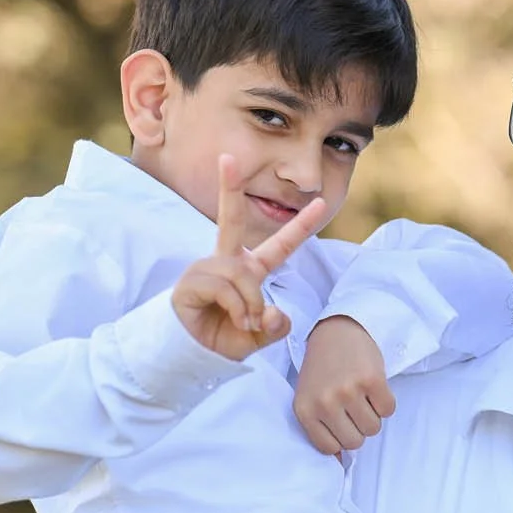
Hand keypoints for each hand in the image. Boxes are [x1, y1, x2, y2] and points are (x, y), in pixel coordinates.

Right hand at [169, 154, 329, 360]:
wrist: (193, 355)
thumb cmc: (225, 339)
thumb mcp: (260, 336)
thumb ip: (276, 327)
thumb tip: (275, 314)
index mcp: (251, 271)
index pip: (281, 246)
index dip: (301, 226)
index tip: (321, 203)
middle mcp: (228, 263)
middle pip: (231, 219)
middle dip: (229, 188)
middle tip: (227, 158)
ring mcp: (207, 269)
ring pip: (241, 274)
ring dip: (251, 302)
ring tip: (246, 322)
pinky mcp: (191, 282)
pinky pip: (225, 288)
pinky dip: (238, 308)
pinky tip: (234, 320)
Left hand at [293, 316, 394, 454]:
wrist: (337, 332)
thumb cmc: (323, 369)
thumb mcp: (310, 398)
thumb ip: (320, 428)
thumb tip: (340, 463)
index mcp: (305, 410)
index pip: (330, 448)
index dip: (341, 437)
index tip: (340, 421)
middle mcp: (324, 403)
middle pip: (355, 442)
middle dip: (359, 428)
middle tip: (354, 407)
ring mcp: (348, 391)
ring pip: (374, 428)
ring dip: (373, 415)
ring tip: (362, 395)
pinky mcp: (371, 380)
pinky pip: (388, 410)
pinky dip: (385, 401)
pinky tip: (372, 387)